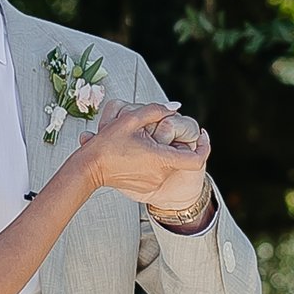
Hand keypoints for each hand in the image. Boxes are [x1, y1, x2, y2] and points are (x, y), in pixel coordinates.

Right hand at [79, 100, 210, 211]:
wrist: (89, 169)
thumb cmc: (107, 146)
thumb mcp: (131, 120)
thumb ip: (156, 110)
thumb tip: (175, 107)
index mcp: (161, 159)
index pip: (197, 158)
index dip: (204, 146)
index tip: (201, 135)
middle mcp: (161, 174)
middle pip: (177, 155)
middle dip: (170, 142)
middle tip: (151, 132)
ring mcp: (153, 182)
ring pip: (166, 163)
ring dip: (159, 151)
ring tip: (139, 142)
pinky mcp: (146, 186)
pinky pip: (156, 171)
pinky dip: (151, 161)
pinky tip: (134, 153)